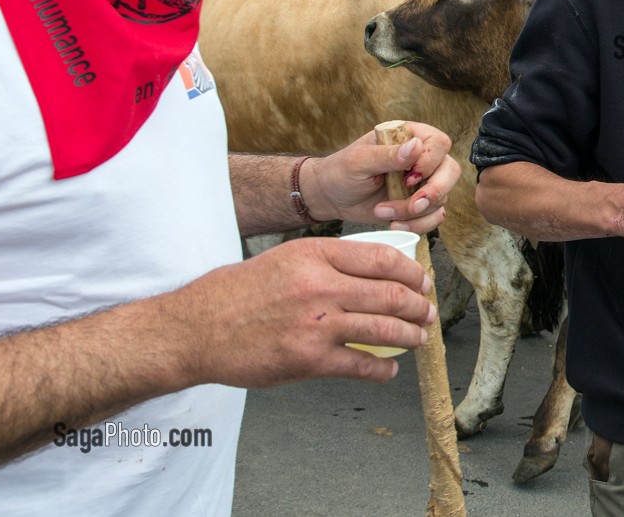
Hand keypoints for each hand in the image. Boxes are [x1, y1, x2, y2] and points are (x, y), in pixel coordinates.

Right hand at [177, 237, 436, 386]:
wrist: (196, 329)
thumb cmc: (239, 292)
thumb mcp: (286, 258)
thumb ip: (329, 262)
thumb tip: (375, 271)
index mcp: (315, 255)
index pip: (382, 258)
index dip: (411, 272)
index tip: (422, 281)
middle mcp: (319, 286)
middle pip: (391, 295)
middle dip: (419, 306)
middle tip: (427, 312)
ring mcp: (316, 324)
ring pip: (384, 330)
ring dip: (410, 336)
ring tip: (418, 338)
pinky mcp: (308, 360)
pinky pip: (361, 365)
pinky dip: (382, 369)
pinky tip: (389, 369)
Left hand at [309, 121, 458, 233]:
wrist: (331, 198)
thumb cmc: (341, 172)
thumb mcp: (358, 161)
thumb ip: (387, 155)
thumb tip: (415, 147)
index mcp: (409, 136)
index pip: (438, 143)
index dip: (430, 162)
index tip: (408, 177)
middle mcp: (422, 158)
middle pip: (450, 171)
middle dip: (433, 192)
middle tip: (412, 204)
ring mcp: (423, 182)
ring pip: (442, 198)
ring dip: (414, 212)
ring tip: (382, 212)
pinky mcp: (419, 204)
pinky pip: (434, 217)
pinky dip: (418, 225)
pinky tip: (394, 224)